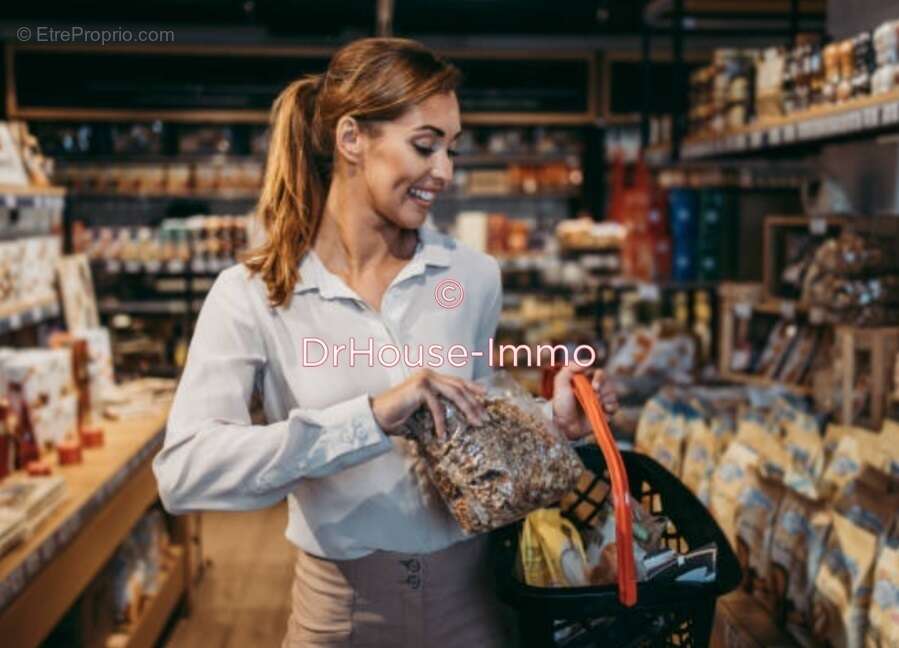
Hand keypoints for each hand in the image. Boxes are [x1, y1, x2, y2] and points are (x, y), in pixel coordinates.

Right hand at [371, 369, 486, 439]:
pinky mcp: (420, 388)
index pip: (456, 382)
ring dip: (467, 409)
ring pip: (454, 393)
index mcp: (430, 378)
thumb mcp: (422, 413)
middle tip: (484, 417)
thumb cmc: (397, 417)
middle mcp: (429, 375)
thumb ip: (437, 411)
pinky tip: (442, 435)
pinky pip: (437, 406)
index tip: (486, 397)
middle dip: (474, 403)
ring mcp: (424, 379)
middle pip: (459, 387)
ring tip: (475, 423)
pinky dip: (441, 422)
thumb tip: (457, 423)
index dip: (472, 388)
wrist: (375, 417)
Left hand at [551, 364, 618, 440]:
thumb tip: (588, 362)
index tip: (594, 387)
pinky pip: (615, 407)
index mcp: (586, 380)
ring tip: (598, 405)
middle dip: (604, 390)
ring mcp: (600, 401)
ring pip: (612, 395)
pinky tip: (604, 410)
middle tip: (596, 397)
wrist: (564, 424)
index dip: (599, 379)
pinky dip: (611, 407)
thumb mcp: (560, 382)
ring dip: (607, 399)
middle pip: (608, 384)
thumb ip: (570, 368)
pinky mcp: (604, 412)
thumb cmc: (561, 403)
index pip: (599, 373)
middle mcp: (594, 389)